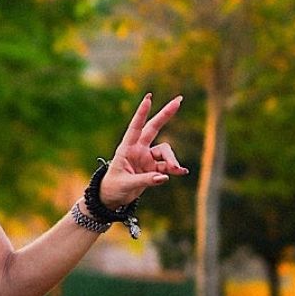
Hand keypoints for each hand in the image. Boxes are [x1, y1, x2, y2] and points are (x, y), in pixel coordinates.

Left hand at [99, 93, 188, 208]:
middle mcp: (138, 149)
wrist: (113, 197)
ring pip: (164, 151)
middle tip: (179, 100)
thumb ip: (146, 180)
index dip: (141, 113)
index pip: (135, 128)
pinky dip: (174, 169)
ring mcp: (146, 157)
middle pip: (154, 128)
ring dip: (171, 159)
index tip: (148, 98)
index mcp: (126, 148)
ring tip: (176, 170)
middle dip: (165, 114)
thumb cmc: (114, 187)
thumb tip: (165, 177)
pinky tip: (182, 172)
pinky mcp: (153, 168)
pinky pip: (167, 165)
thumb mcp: (126, 184)